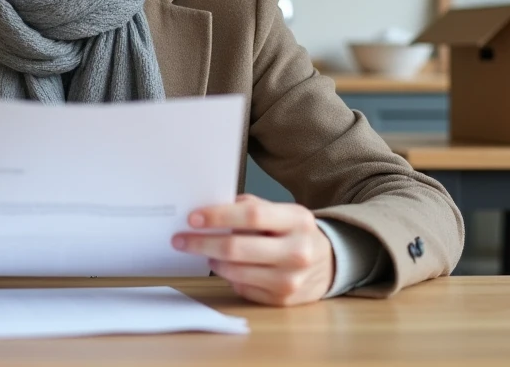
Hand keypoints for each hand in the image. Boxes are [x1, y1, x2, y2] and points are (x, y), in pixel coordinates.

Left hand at [173, 194, 334, 306]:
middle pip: (238, 248)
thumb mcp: (282, 212)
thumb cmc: (294, 232)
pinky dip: (229, 276)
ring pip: (236, 272)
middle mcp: (297, 251)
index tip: (193, 218)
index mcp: (297, 220)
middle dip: (202, 242)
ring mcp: (291, 280)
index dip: (219, 216)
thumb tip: (209, 211)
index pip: (252, 216)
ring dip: (212, 260)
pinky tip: (227, 266)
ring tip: (204, 250)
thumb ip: (251, 208)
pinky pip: (242, 288)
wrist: (328, 264)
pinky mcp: (282, 301)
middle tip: (180, 239)